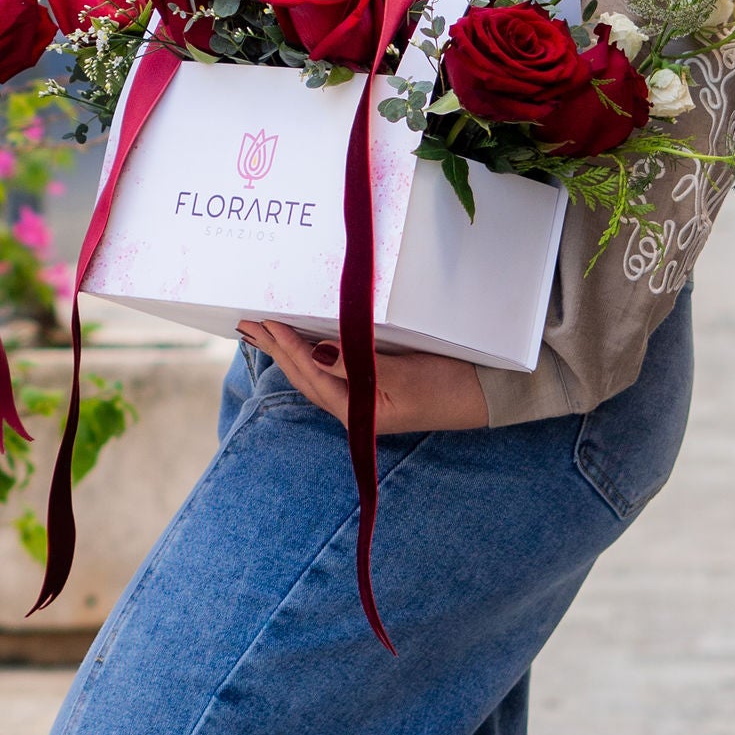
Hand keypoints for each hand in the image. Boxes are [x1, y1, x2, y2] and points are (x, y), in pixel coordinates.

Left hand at [238, 319, 489, 432]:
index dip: (287, 348)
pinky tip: (302, 342)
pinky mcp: (376, 382)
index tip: (266, 323)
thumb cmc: (449, 388)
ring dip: (288, 351)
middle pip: (304, 376)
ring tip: (263, 332)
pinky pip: (333, 366)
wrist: (488, 394)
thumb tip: (316, 352)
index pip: (310, 375)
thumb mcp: (402, 377)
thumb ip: (357, 365)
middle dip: (275, 350)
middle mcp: (354, 406)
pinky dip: (311, 351)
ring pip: (315, 372)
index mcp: (357, 411)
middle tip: (247, 324)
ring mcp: (364, 396)